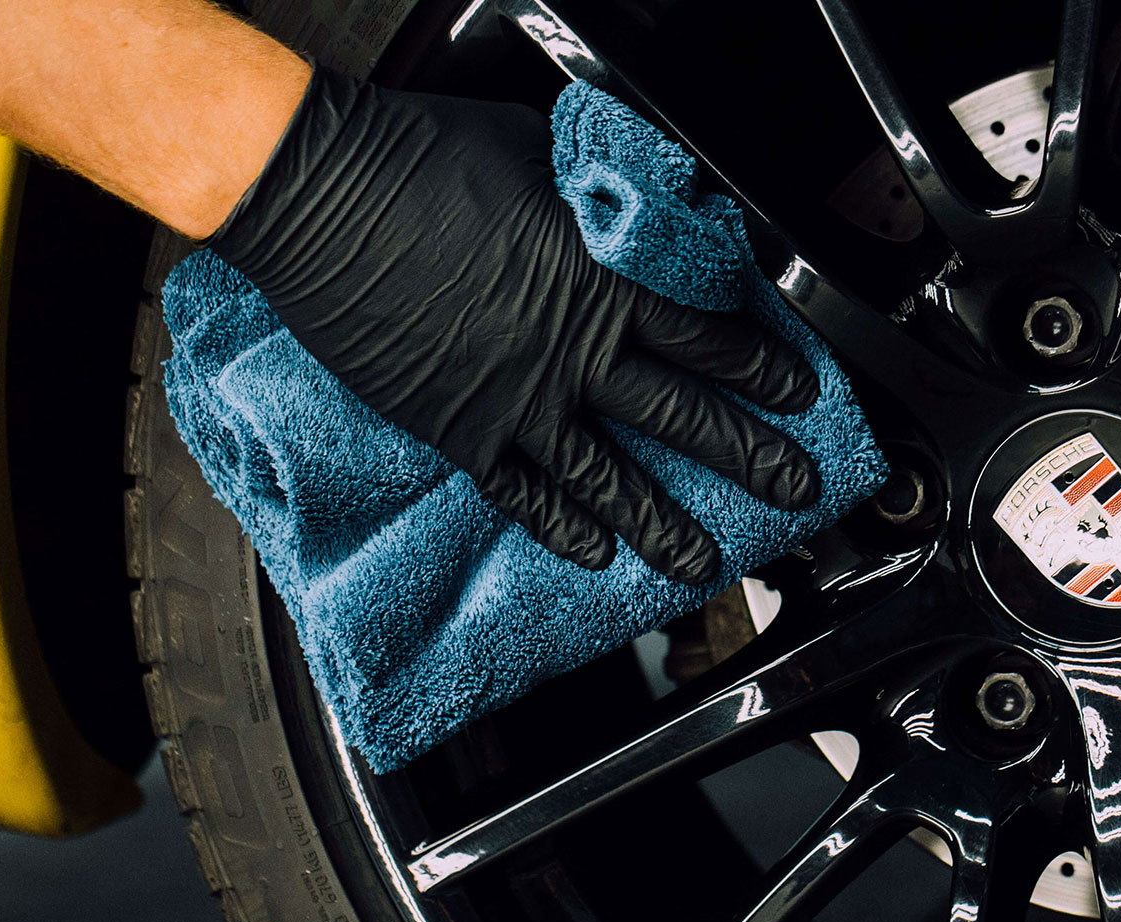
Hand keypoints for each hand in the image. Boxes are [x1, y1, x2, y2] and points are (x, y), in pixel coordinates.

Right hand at [210, 69, 820, 583]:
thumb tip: (620, 206)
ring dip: (666, 525)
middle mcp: (575, 353)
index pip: (710, 336)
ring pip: (614, 479)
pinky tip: (592, 554)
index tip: (796, 393)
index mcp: (604, 280)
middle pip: (686, 418)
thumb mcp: (539, 159)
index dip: (761, 369)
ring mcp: (519, 403)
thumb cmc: (423, 160)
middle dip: (751, 458)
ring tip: (704, 563)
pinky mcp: (460, 432)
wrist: (324, 201)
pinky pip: (523, 496)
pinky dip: (562, 529)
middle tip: (794, 490)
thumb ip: (591, 202)